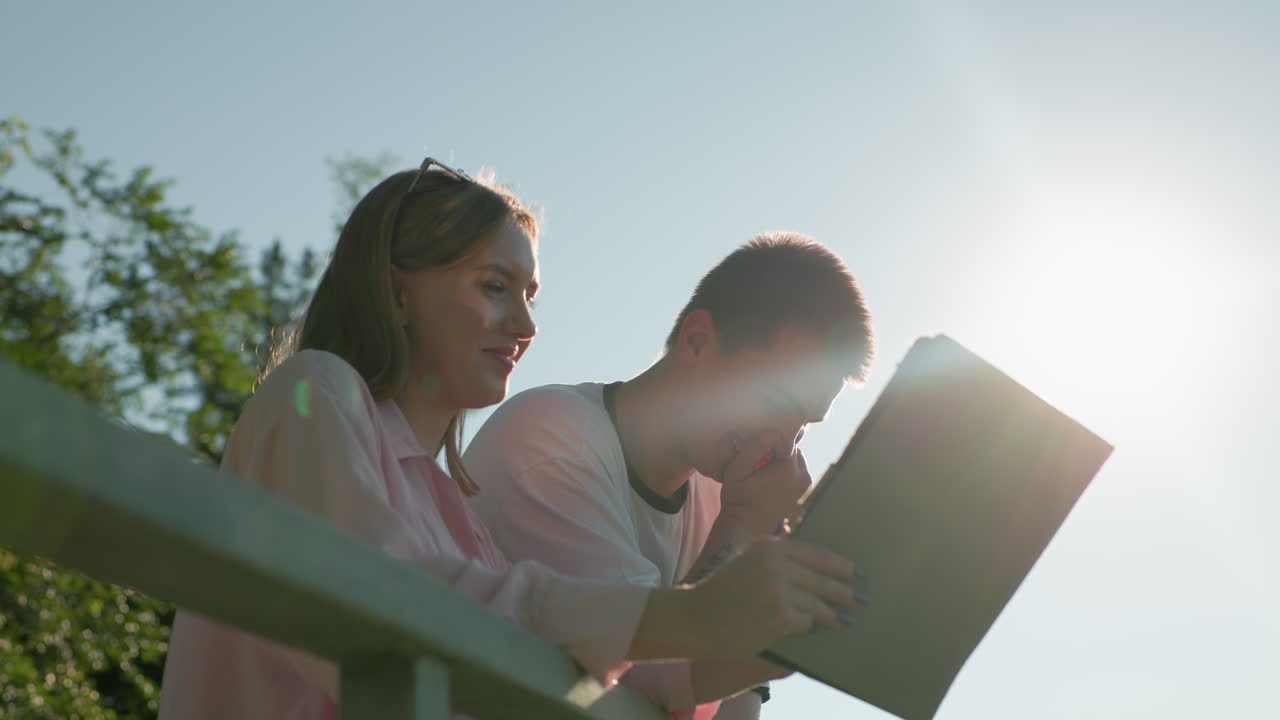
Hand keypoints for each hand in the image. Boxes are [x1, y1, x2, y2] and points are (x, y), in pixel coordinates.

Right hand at [685, 536, 857, 656]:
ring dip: (832, 614)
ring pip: (818, 603)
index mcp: (769, 546)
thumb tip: (813, 568)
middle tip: (860, 599)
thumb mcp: (746, 561)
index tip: (856, 572)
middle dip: (844, 591)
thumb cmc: (721, 592)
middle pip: (822, 579)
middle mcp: (776, 564)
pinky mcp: (780, 616)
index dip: (840, 564)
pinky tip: (818, 629)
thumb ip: (775, 559)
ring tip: (842, 620)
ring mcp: (779, 590)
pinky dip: (812, 627)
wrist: (696, 618)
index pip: (816, 553)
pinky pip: (806, 622)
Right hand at [716, 431, 810, 536]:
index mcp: (789, 469)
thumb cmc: (738, 498)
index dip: (769, 441)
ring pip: (794, 458)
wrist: (745, 526)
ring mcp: (806, 484)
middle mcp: (803, 475)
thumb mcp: (737, 470)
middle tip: (758, 461)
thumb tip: (771, 432)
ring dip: (781, 460)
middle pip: (792, 448)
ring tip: (762, 470)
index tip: (756, 451)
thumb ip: (753, 448)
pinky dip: (785, 470)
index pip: (784, 439)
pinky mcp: (804, 490)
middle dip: (776, 451)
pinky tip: (769, 478)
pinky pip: (796, 469)